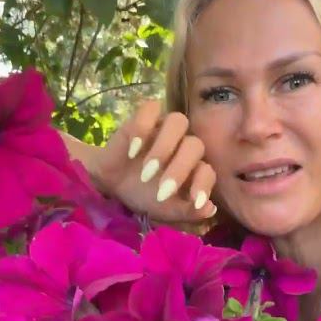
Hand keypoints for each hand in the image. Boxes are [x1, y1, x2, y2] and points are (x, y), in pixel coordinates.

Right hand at [91, 100, 218, 224]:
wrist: (111, 184)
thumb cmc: (142, 195)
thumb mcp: (165, 210)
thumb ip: (187, 212)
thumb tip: (209, 209)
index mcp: (193, 167)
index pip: (208, 170)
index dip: (203, 185)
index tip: (193, 202)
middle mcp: (183, 144)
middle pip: (195, 145)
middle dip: (179, 171)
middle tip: (162, 192)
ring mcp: (164, 128)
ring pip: (178, 121)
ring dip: (164, 148)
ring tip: (146, 172)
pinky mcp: (143, 118)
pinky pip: (150, 109)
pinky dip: (142, 128)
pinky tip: (133, 151)